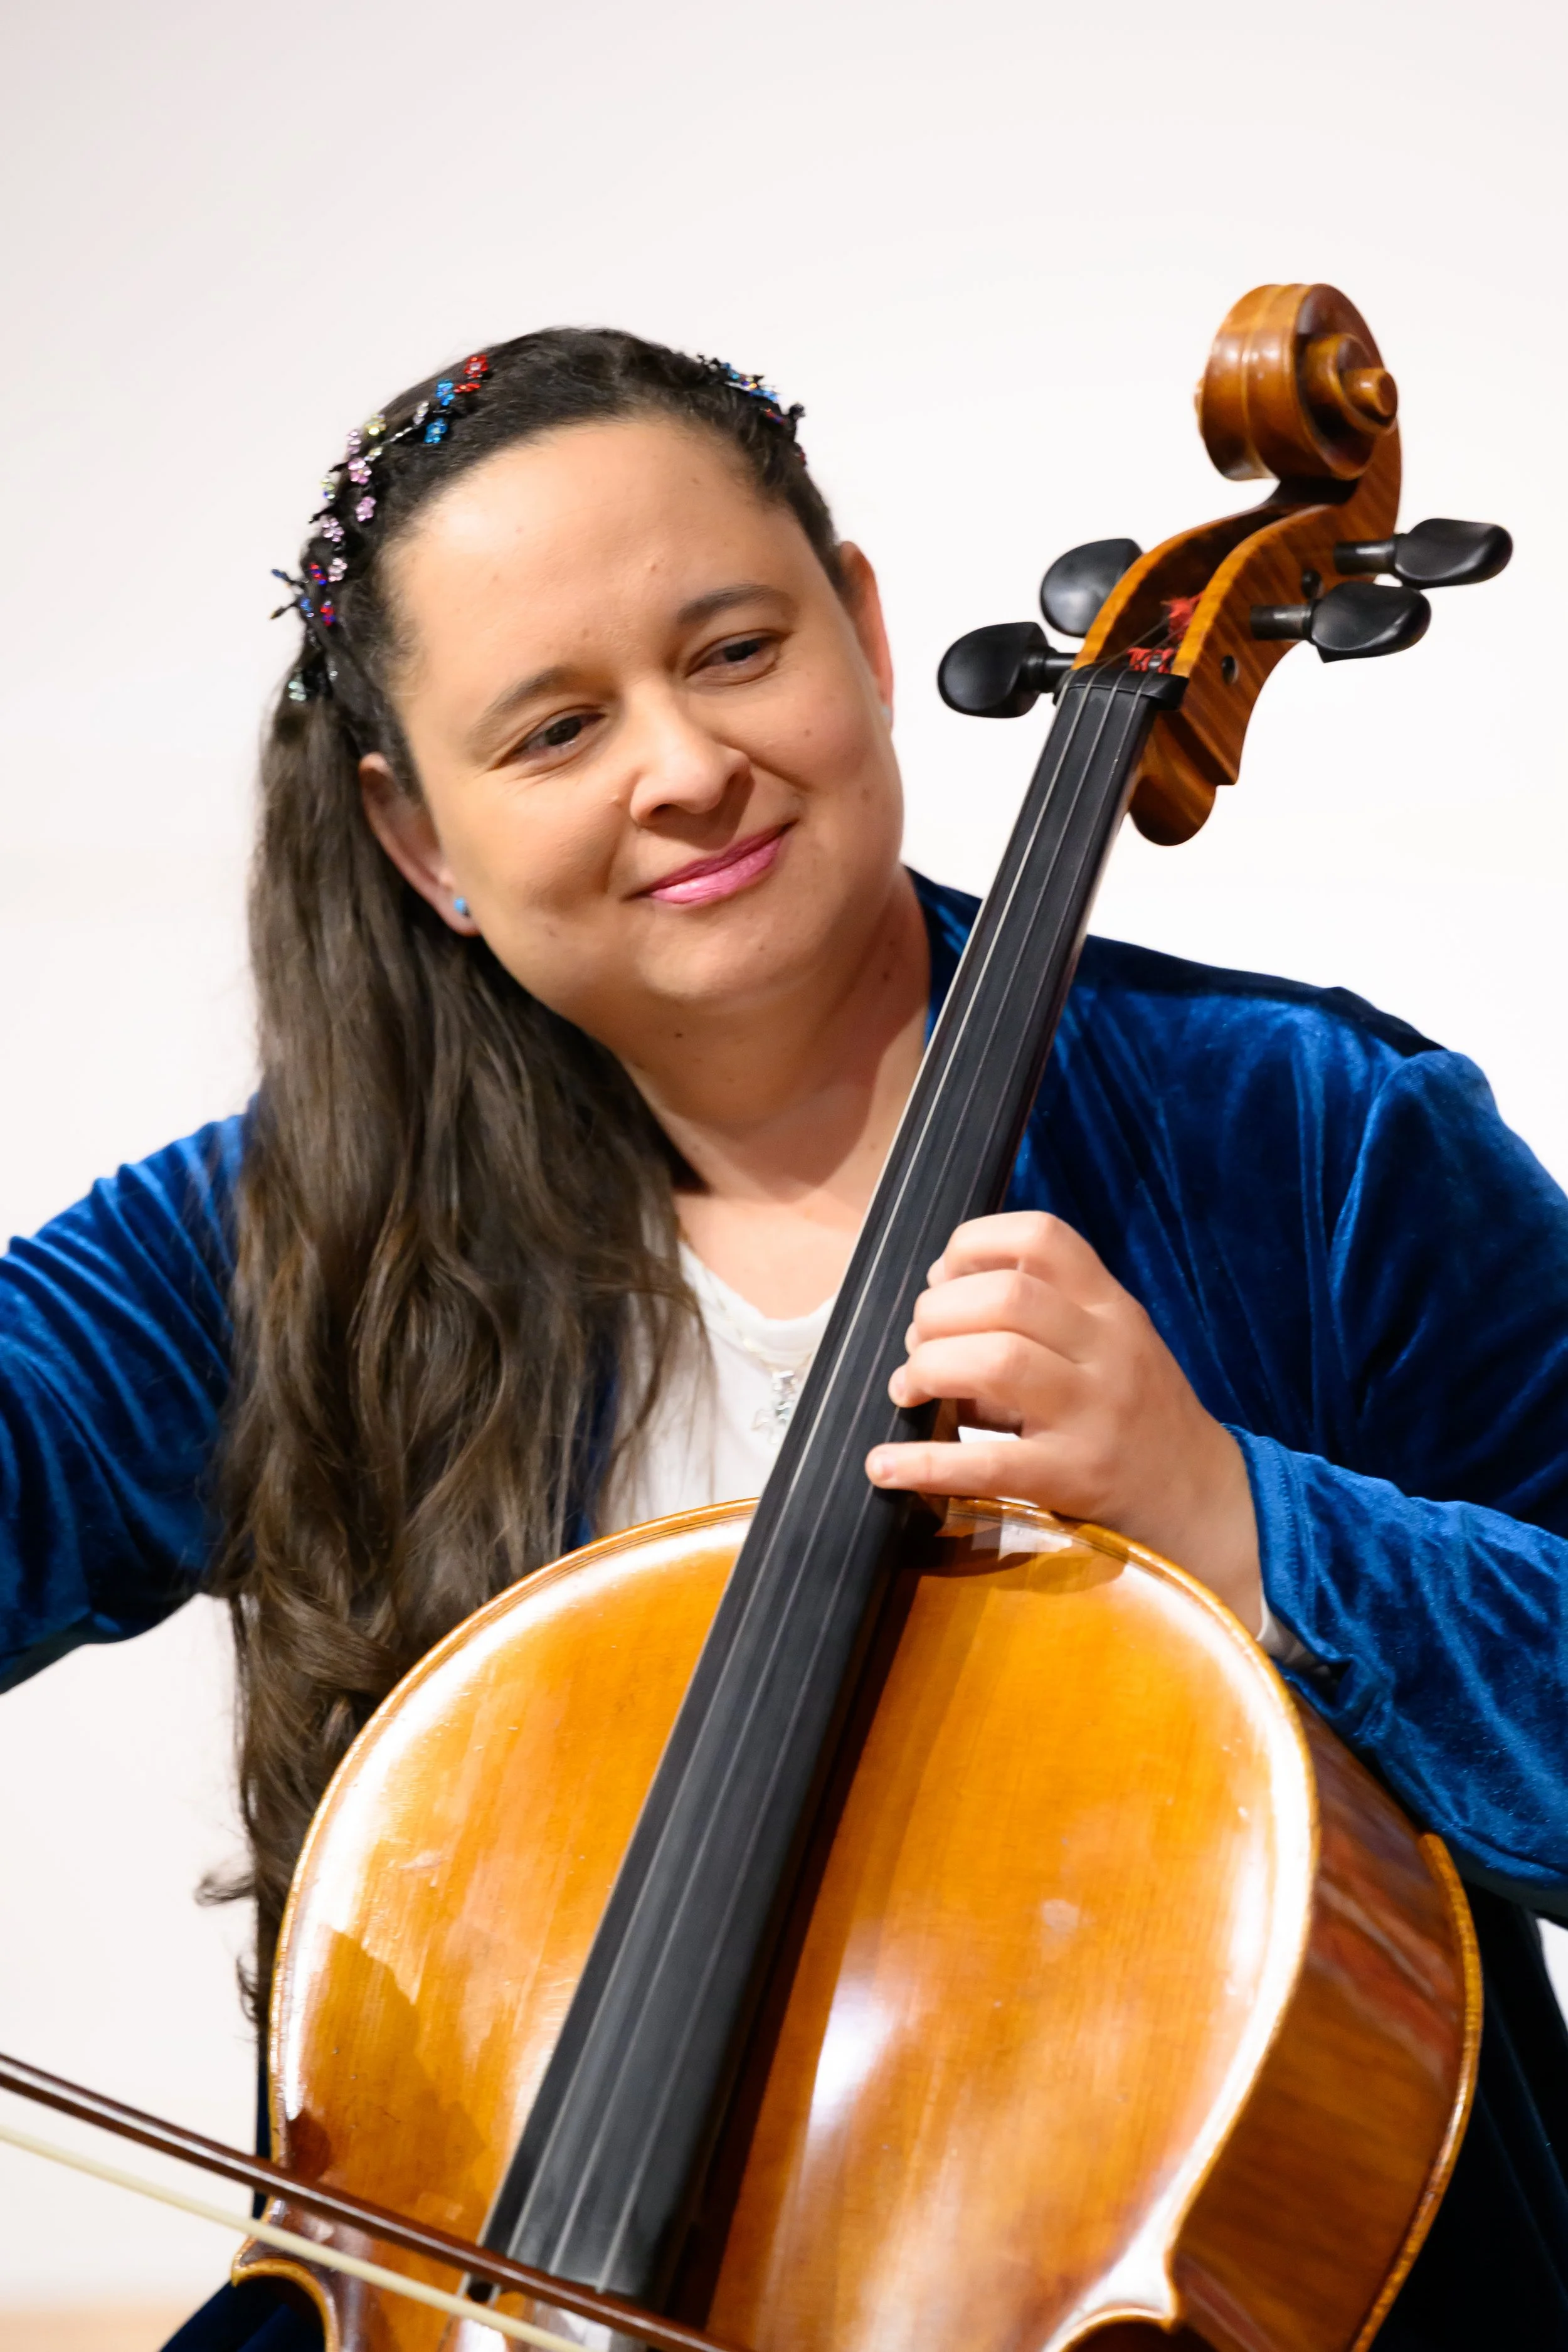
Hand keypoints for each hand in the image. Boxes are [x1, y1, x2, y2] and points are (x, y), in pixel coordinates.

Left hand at [865, 1212, 1262, 1632]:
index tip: (942, 1277)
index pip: (1042, 1238)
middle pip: (1007, 1298)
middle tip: (918, 1345)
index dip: (973, 1245)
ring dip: (928, 1369)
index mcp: (1110, 1307)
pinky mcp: (1075, 1478)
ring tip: (907, 1389)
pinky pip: (988, 1464)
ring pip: (998, 1363)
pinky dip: (923, 1463)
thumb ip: (1041, 1314)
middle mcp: (1107, 1350)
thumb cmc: (1134, 1412)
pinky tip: (885, 1465)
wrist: (1200, 1497)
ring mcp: (1094, 1415)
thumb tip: (936, 1300)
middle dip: (938, 1314)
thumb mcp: (1107, 1343)